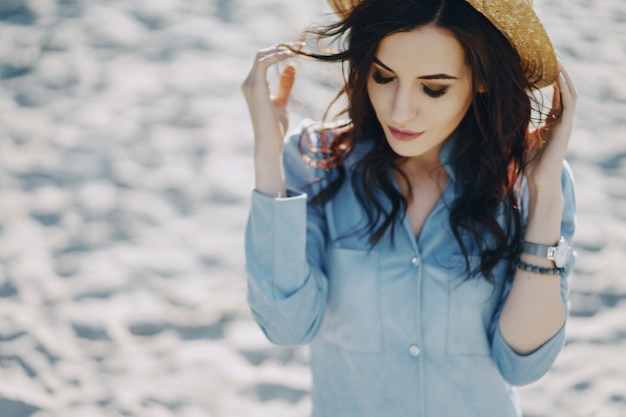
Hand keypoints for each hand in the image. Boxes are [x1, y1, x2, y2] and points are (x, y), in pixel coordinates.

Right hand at [241, 43, 300, 154]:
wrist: (269, 142)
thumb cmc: (275, 126)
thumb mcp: (282, 101)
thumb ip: (284, 84)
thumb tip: (291, 66)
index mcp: (253, 86)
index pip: (263, 60)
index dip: (278, 52)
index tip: (296, 50)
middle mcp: (248, 83)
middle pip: (261, 54)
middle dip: (280, 48)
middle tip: (299, 47)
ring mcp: (250, 85)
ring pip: (261, 56)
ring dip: (280, 50)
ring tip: (297, 50)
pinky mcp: (256, 88)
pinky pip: (264, 63)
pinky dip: (277, 56)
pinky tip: (290, 56)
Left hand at [525, 58, 577, 192]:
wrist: (538, 180)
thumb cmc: (529, 162)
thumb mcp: (522, 137)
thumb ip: (519, 125)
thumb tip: (503, 114)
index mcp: (553, 121)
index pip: (556, 93)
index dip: (552, 78)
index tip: (544, 62)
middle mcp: (561, 120)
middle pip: (565, 89)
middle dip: (560, 71)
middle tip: (552, 53)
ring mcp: (565, 124)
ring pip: (570, 93)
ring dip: (565, 75)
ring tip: (558, 59)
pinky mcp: (565, 128)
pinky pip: (568, 104)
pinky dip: (565, 89)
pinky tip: (559, 76)